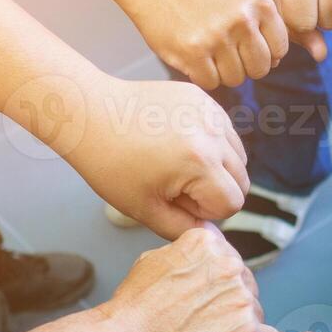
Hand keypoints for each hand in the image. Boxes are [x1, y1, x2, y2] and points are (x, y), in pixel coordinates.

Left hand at [75, 78, 248, 237]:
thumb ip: (183, 229)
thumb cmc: (110, 162)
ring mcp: (210, 111)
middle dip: (215, 191)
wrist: (90, 114)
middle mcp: (213, 134)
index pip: (232, 204)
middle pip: (241, 181)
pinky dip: (211, 143)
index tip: (175, 200)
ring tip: (178, 164)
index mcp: (200, 163)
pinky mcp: (203, 98)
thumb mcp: (144, 209)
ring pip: (238, 155)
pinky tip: (179, 143)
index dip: (205, 211)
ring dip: (217, 168)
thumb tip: (209, 233)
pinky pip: (224, 131)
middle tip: (175, 185)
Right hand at [107, 226, 270, 331]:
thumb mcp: (154, 260)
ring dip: (237, 324)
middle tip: (201, 322)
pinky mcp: (248, 331)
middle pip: (244, 283)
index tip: (202, 297)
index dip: (215, 283)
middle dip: (229, 302)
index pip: (228, 259)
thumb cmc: (132, 310)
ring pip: (253, 311)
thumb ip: (186, 254)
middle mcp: (230, 265)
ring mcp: (241, 298)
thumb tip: (204, 257)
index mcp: (208, 243)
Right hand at [128, 0, 289, 89]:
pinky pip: (211, 83)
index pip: (279, 49)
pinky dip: (202, 76)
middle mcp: (242, 19)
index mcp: (259, 3)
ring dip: (222, 73)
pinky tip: (194, 57)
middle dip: (245, 68)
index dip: (264, 55)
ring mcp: (218, 37)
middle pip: (260, 69)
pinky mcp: (194, 53)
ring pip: (236, 79)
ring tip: (208, 52)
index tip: (246, 47)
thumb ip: (263, 26)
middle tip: (225, 54)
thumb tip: (276, 62)